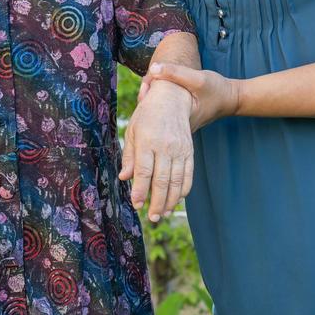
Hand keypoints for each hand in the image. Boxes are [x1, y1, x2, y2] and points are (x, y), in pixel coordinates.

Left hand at [118, 75, 194, 222]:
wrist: (174, 97)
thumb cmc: (148, 115)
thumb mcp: (133, 130)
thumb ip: (129, 155)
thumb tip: (124, 177)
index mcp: (148, 140)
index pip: (144, 171)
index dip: (140, 190)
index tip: (136, 204)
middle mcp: (166, 146)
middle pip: (162, 180)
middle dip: (157, 201)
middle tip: (152, 217)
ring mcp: (180, 149)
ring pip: (177, 181)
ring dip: (171, 200)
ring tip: (163, 213)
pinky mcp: (190, 151)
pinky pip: (188, 175)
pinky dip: (183, 190)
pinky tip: (177, 200)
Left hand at [140, 63, 241, 130]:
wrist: (232, 98)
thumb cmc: (216, 89)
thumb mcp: (198, 78)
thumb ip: (175, 73)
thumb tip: (153, 68)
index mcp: (179, 122)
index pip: (152, 113)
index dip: (145, 96)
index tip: (147, 81)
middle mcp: (177, 128)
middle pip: (151, 113)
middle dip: (147, 95)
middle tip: (149, 79)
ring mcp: (178, 125)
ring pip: (157, 111)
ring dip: (153, 96)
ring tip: (154, 82)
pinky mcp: (180, 118)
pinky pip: (164, 110)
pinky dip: (161, 99)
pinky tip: (161, 88)